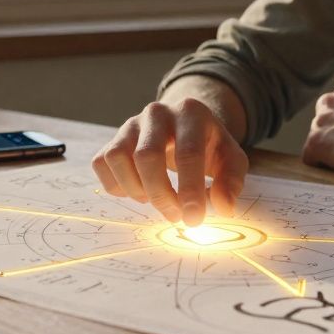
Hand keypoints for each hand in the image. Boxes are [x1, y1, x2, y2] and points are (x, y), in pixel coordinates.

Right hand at [92, 98, 248, 225]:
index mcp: (191, 113)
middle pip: (147, 156)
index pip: (188, 153)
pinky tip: (138, 189)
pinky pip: (102, 164)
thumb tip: (223, 208)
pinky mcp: (112, 138)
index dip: (189, 189)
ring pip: (118, 158)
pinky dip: (117, 186)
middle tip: (175, 216)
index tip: (193, 220)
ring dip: (135, 189)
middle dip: (160, 195)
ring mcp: (131, 124)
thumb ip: (231, 182)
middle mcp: (157, 113)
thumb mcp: (230, 159)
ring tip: (155, 199)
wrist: (184, 125)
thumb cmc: (208, 146)